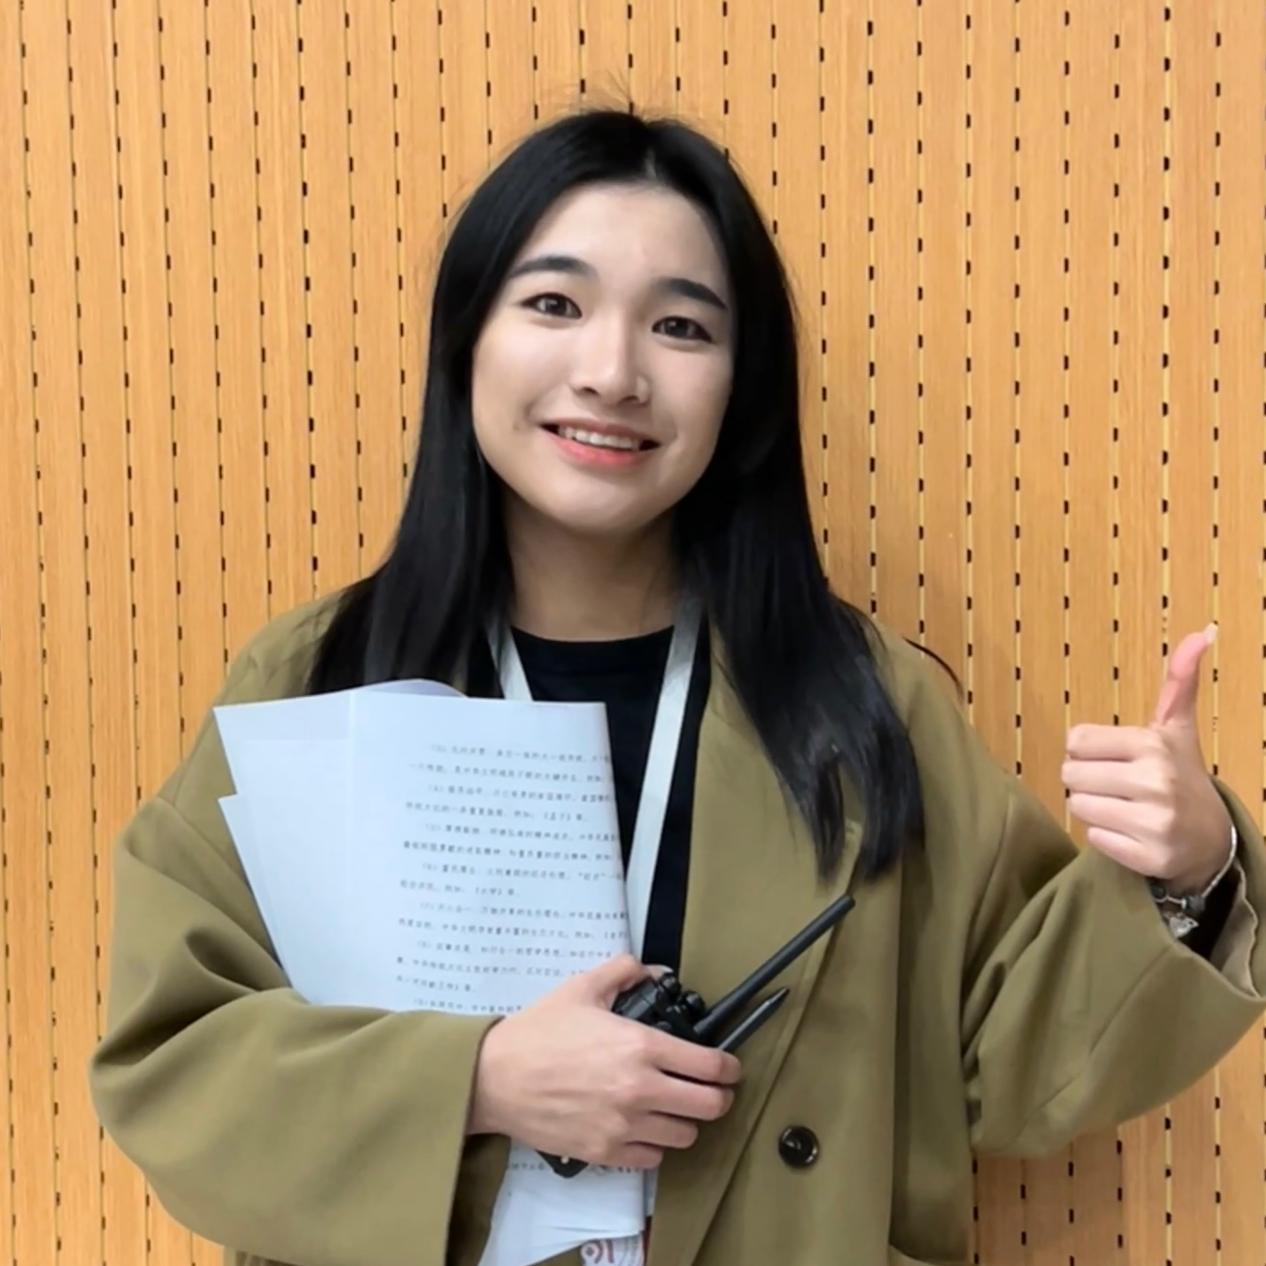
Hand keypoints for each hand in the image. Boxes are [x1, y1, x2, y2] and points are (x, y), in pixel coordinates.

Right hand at [467, 953, 741, 1169]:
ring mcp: (624, 1126)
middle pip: (709, 1106)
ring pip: (685, 1136)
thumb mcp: (582, 988)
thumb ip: (623, 971)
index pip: (710, 1065)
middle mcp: (640, 1090)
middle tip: (712, 1091)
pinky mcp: (605, 1153)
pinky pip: (652, 1159)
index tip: (730, 1068)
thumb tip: (652, 970)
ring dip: (685, 1122)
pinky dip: (655, 1146)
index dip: (729, 1067)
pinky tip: (644, 1129)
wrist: (496, 1078)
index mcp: (641, 1047)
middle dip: (718, 1097)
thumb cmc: (538, 1032)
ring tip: (674, 1110)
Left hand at [1062, 623, 1233, 895]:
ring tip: (1124, 808)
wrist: (1212, 840)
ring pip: (1077, 806)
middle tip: (1117, 786)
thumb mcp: (1177, 729)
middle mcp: (1155, 781)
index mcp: (1153, 744)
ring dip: (1093, 809)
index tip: (1113, 758)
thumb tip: (1202, 632)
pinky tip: (1132, 834)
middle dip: (1086, 781)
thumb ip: (1179, 683)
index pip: (1076, 740)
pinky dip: (1106, 838)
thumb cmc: (1181, 776)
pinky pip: (1093, 838)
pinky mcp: (1149, 857)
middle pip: (1070, 775)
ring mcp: (1154, 822)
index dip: (1086, 751)